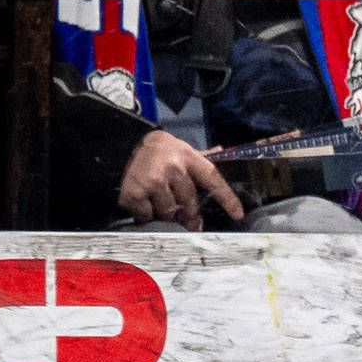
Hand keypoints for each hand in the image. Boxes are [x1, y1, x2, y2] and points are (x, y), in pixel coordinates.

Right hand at [115, 128, 244, 229]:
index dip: (227, 198)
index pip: (213, 179)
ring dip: (166, 213)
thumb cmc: (160, 151)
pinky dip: (146, 214)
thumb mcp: (182, 149)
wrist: (123, 145)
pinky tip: (144, 203)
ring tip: (159, 202)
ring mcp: (153, 181)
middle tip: (184, 216)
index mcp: (189, 157)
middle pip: (189, 203)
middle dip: (188, 213)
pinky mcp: (135, 192)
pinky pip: (147, 215)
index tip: (238, 214)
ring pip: (169, 212)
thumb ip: (201, 157)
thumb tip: (221, 151)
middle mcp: (173, 169)